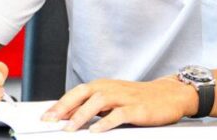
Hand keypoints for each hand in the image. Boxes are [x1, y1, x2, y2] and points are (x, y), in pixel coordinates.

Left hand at [42, 77, 196, 131]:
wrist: (171, 94)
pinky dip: (106, 122)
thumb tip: (71, 118)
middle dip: (63, 107)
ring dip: (81, 115)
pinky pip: (119, 115)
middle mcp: (110, 88)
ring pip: (97, 102)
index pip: (76, 93)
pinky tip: (96, 130)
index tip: (45, 116)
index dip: (59, 104)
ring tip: (69, 128)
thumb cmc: (140, 98)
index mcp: (103, 86)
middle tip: (49, 120)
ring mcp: (124, 97)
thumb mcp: (115, 100)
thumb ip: (95, 107)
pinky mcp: (137, 108)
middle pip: (81, 94)